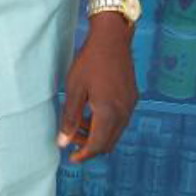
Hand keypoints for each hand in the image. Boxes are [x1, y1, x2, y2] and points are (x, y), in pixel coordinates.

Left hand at [56, 15, 137, 163]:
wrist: (112, 38)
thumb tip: (63, 143)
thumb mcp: (74, 88)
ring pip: (115, 132)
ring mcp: (130, 105)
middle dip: (89, 145)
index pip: (97, 146)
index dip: (83, 154)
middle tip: (71, 137)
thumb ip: (69, 117)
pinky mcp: (132, 97)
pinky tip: (93, 110)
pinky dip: (107, 123)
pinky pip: (120, 120)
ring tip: (79, 122)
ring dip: (98, 134)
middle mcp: (123, 113)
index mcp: (108, 113)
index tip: (71, 158)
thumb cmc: (89, 61)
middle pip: (108, 143)